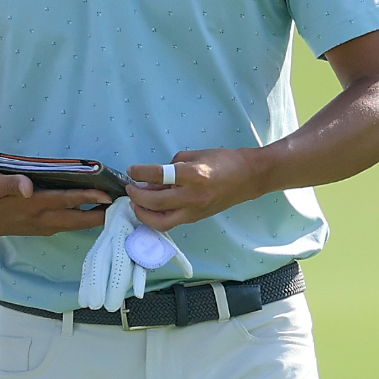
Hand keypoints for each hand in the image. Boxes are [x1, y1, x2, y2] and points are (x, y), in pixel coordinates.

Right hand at [0, 173, 110, 236]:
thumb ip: (10, 183)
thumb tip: (28, 186)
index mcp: (32, 206)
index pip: (66, 201)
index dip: (88, 198)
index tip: (109, 195)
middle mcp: (42, 219)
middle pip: (79, 219)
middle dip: (103, 214)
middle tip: (126, 205)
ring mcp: (43, 227)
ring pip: (76, 225)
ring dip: (97, 220)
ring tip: (118, 209)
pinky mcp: (42, 229)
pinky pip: (69, 226)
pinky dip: (85, 220)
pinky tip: (97, 213)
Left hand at [124, 149, 270, 229]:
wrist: (248, 178)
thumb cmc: (222, 161)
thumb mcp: (194, 155)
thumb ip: (171, 166)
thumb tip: (152, 179)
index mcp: (193, 175)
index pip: (158, 175)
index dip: (140, 172)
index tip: (132, 170)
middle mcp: (193, 196)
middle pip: (155, 202)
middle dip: (137, 196)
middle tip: (130, 188)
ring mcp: (195, 211)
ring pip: (161, 222)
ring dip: (143, 214)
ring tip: (136, 203)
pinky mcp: (196, 218)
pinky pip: (171, 222)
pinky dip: (156, 217)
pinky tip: (151, 208)